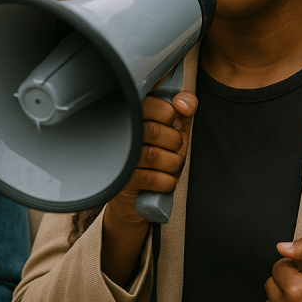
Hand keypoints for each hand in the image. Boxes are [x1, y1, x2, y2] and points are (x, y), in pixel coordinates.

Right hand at [101, 90, 196, 284]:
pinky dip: (167, 181)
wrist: (136, 198)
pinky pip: (152, 179)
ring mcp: (117, 158)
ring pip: (154, 156)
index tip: (174, 121)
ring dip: (173, 164)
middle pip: (154, 131)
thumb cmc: (155, 155)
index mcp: (130, 116)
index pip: (149, 104)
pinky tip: (164, 180)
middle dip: (175, 142)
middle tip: (174, 148)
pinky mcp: (120, 182)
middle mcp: (118, 135)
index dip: (169, 113)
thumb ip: (183, 110)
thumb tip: (184, 103)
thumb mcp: (173, 129)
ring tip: (169, 165)